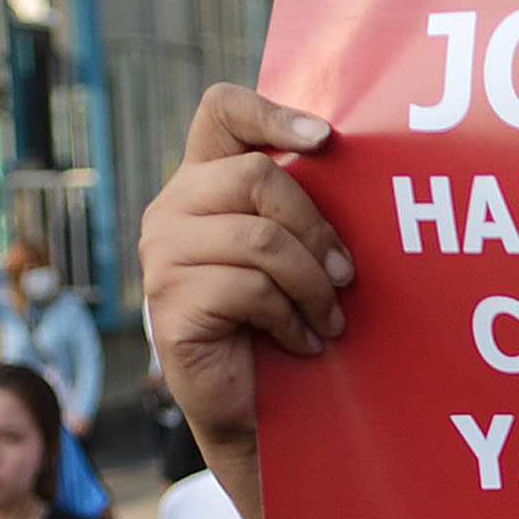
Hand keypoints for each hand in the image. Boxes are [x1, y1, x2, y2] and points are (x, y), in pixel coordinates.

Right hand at [137, 83, 349, 454]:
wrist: (252, 406)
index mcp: (202, 181)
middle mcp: (171, 209)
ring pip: (260, 239)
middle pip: (255, 176)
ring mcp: (163, 256)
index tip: (325, 140)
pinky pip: (249, 289)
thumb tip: (355, 164)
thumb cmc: (279, 320)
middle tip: (346, 274)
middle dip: (316, 227)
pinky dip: (291, 319)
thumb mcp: (290, 252)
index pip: (222, 112)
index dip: (272, 112)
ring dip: (312, 284)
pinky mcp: (170, 304)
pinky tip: (303, 341)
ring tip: (330, 318)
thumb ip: (298, 207)